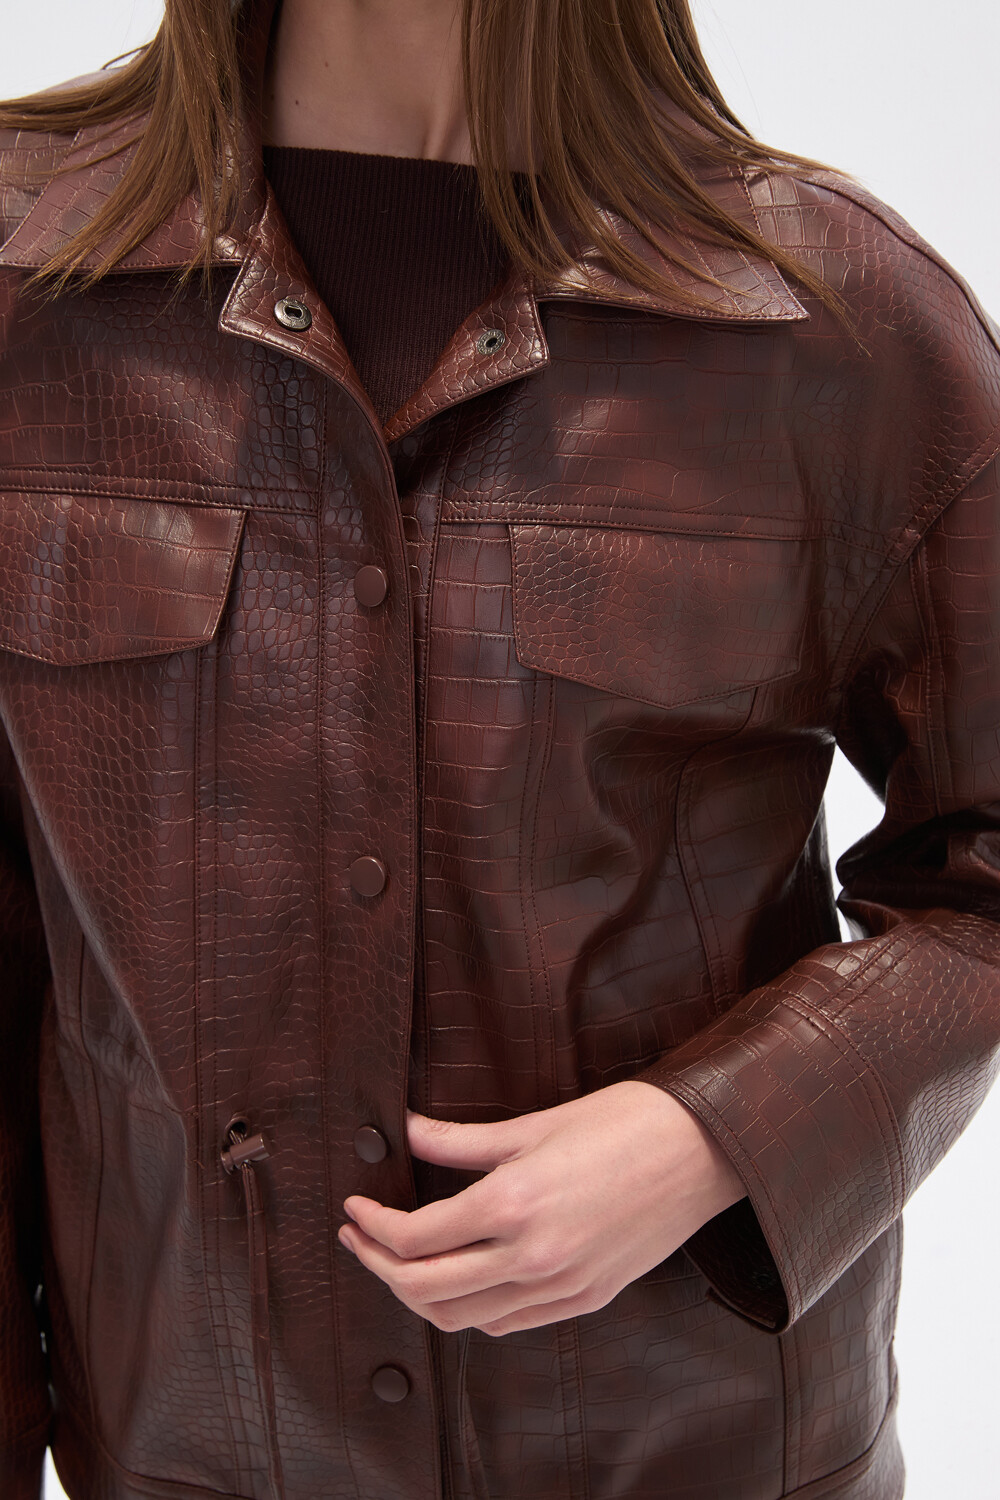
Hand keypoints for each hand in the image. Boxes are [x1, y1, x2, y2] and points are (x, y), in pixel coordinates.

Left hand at [337, 1080, 746, 1336]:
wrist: (703, 1149)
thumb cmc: (624, 1122)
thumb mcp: (534, 1123)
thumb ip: (460, 1139)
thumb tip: (405, 1131)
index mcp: (513, 1205)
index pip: (415, 1238)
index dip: (372, 1225)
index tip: (355, 1205)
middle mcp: (532, 1257)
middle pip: (425, 1289)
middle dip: (378, 1265)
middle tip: (360, 1236)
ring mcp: (560, 1286)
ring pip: (462, 1319)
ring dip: (418, 1295)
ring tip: (400, 1260)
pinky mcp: (585, 1299)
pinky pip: (507, 1324)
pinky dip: (469, 1311)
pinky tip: (459, 1279)